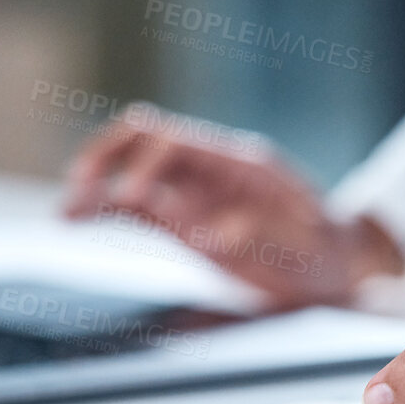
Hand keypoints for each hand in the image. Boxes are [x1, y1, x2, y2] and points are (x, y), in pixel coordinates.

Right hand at [61, 105, 404, 308]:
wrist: (336, 265)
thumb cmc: (326, 250)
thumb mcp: (308, 244)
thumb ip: (268, 235)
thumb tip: (224, 232)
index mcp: (238, 162)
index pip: (178, 142)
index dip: (149, 164)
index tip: (134, 198)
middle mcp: (207, 168)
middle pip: (144, 137)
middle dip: (108, 155)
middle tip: (80, 187)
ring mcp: (190, 191)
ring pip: (129, 168)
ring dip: (96, 181)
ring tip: (68, 209)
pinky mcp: (179, 220)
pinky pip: (131, 205)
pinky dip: (101, 208)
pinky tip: (75, 218)